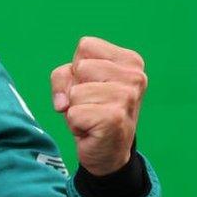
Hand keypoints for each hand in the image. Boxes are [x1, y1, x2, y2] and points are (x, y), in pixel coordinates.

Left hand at [50, 37, 146, 175]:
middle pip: (78, 66)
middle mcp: (135, 76)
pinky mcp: (114, 118)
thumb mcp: (75, 84)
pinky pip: (73, 113)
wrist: (108, 151)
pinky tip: (92, 130)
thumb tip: (64, 103)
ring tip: (91, 117)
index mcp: (129, 60)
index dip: (76, 67)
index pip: (85, 45)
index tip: (90, 85)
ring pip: (74, 92)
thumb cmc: (91, 110)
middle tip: (91, 105)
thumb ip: (62, 77)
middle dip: (74, 88)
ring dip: (75, 108)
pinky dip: (75, 124)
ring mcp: (127, 97)